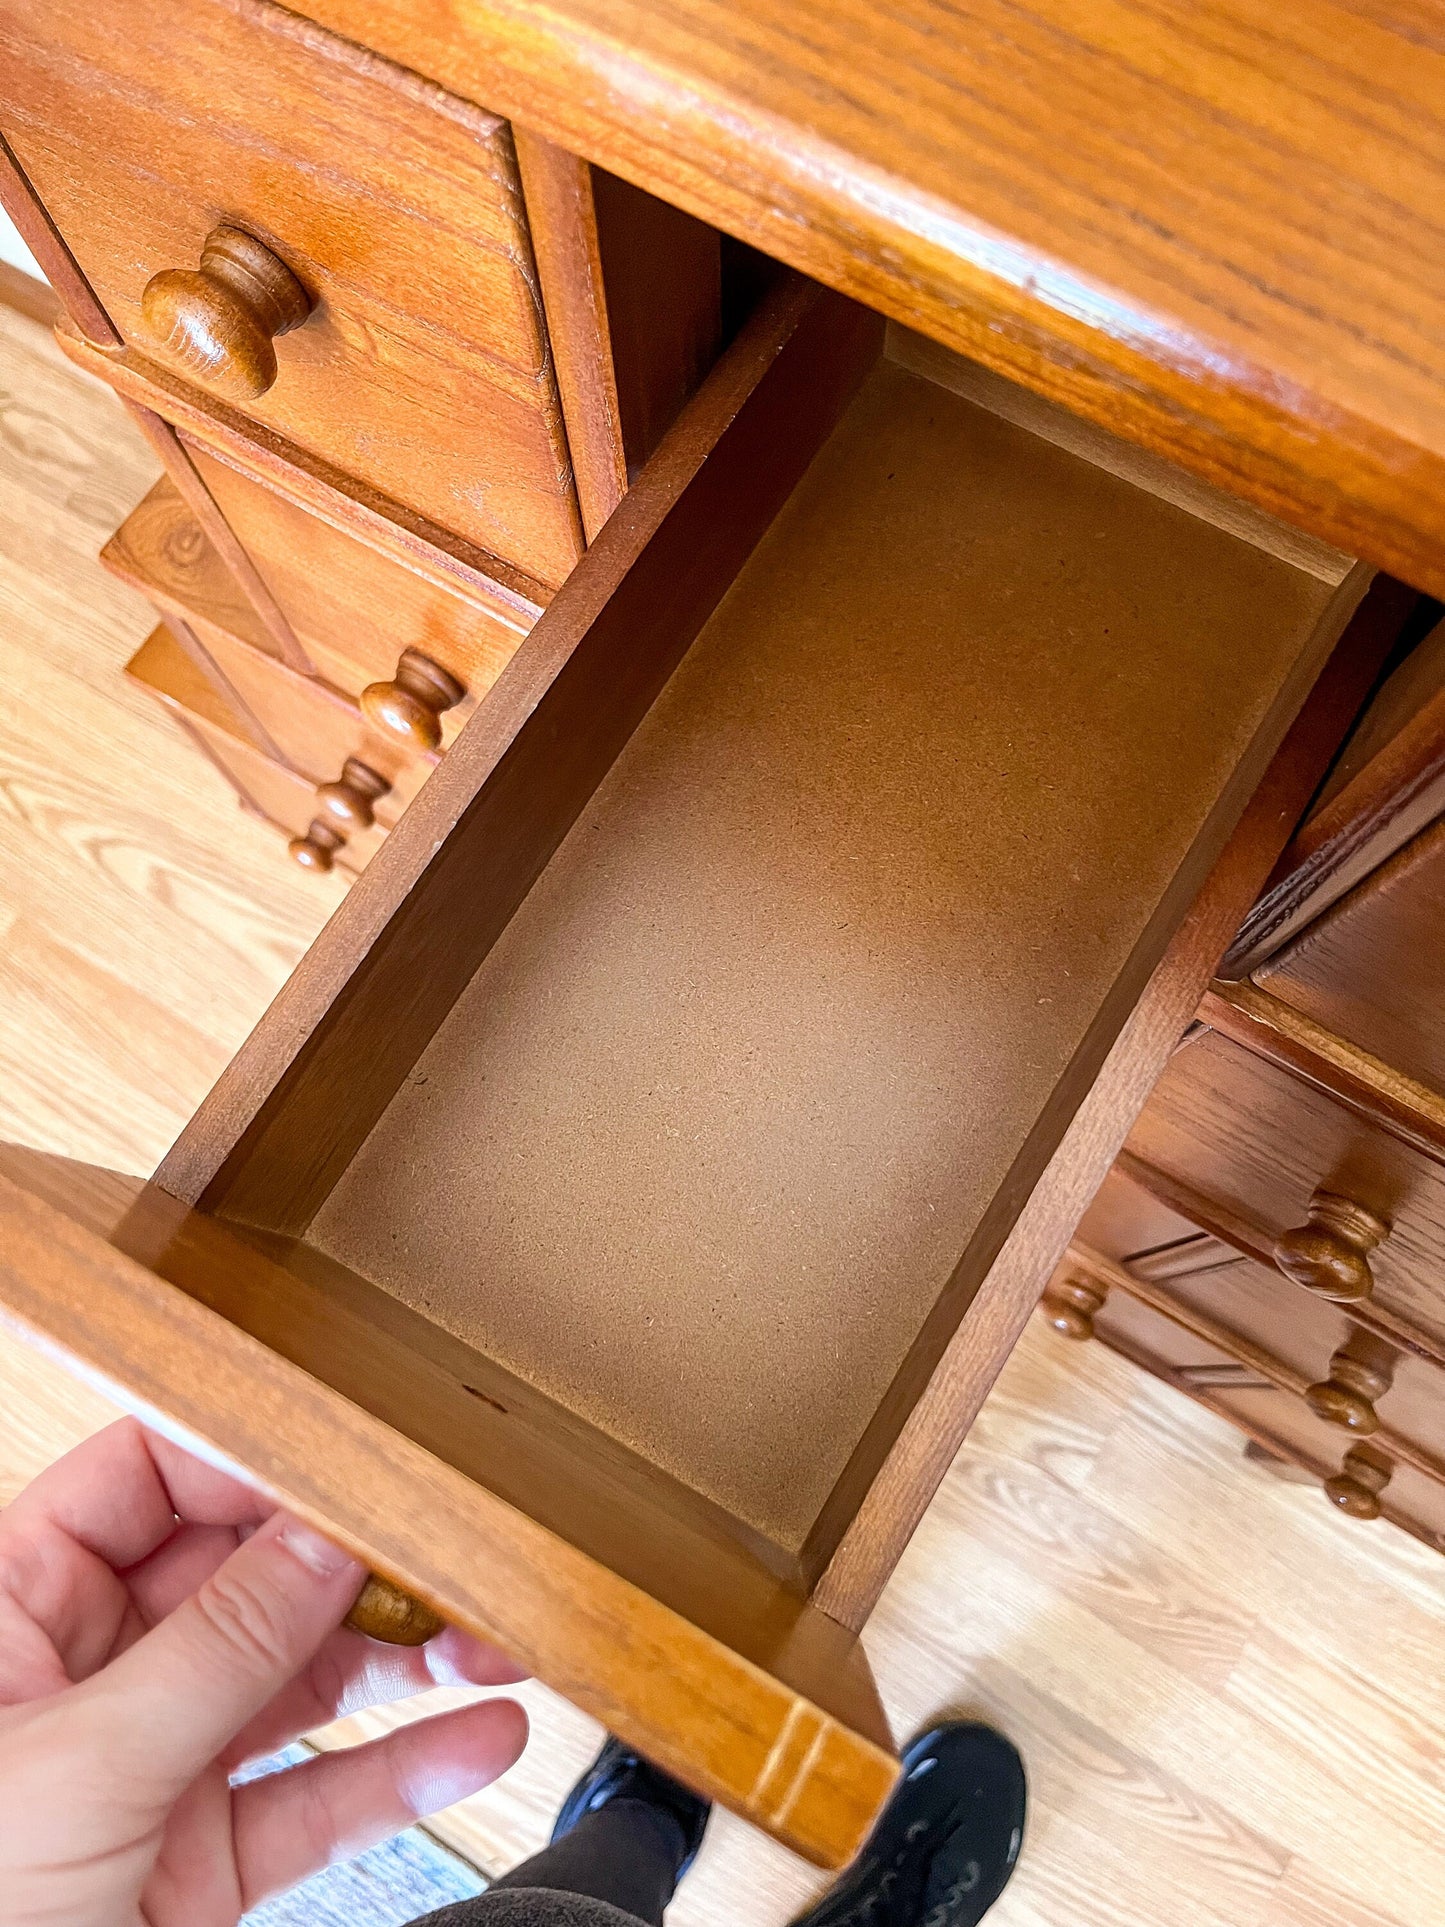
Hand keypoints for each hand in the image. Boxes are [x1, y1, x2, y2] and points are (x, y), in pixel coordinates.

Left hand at [0, 1418, 528, 1925]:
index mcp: (11, 1619)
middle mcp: (87, 1680)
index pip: (140, 1482)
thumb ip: (213, 1651)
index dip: (244, 1462)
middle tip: (447, 1559)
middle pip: (242, 1575)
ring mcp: (150, 1770)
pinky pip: (315, 1795)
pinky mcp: (200, 1864)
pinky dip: (401, 1769)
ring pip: (295, 1680)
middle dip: (352, 1565)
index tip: (346, 1465)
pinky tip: (473, 1738)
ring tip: (489, 1643)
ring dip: (402, 1661)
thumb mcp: (78, 1773)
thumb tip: (318, 1543)